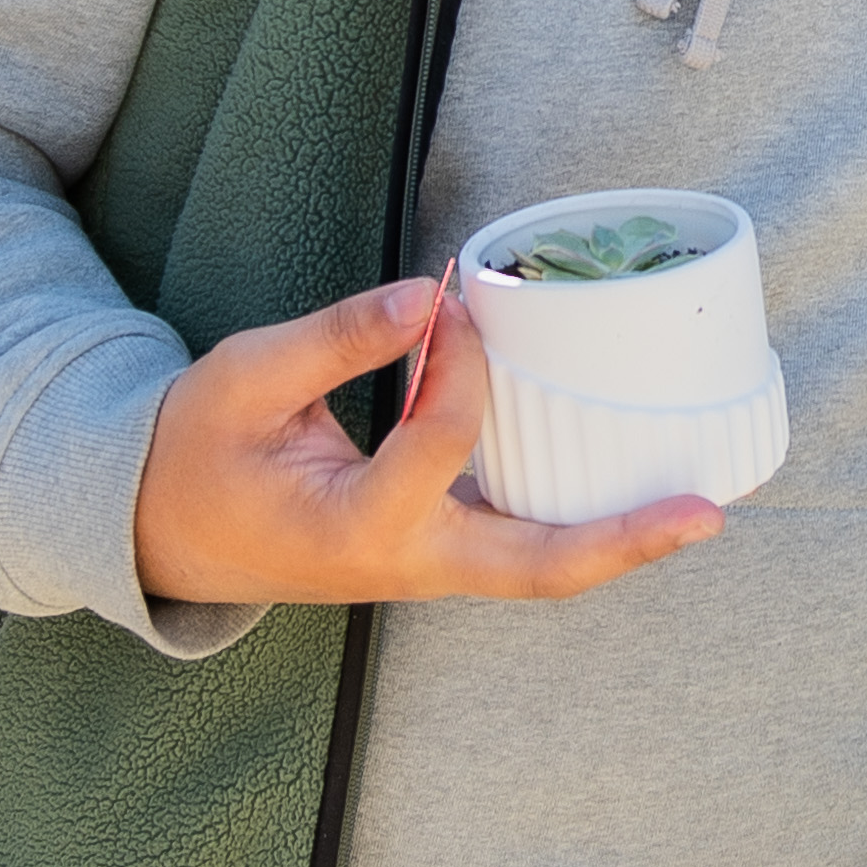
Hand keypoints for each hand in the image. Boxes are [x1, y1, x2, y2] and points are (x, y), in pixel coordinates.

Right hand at [132, 275, 721, 610]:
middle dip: (624, 541)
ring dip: (616, 539)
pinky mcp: (431, 556)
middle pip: (535, 571)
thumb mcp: (245, 378)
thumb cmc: (196, 450)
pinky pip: (513, 546)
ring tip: (699, 507)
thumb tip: (429, 295)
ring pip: (536, 569)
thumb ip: (337, 340)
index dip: (458, 360)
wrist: (158, 529)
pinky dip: (571, 522)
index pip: (441, 438)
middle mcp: (403, 565)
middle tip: (708, 513)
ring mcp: (422, 571)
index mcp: (353, 528)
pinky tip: (622, 485)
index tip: (454, 298)